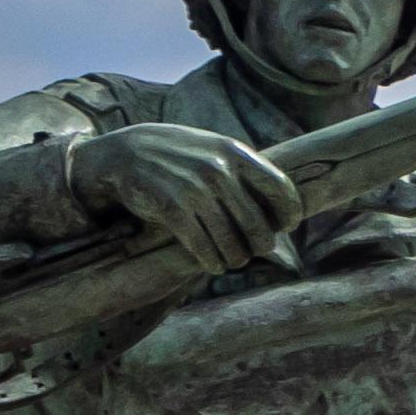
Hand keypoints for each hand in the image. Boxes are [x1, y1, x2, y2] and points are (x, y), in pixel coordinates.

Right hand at [74, 119, 300, 271]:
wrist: (126, 153)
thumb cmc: (179, 155)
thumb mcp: (214, 149)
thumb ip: (244, 169)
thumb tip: (282, 202)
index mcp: (235, 152)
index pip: (280, 189)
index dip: (289, 214)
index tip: (288, 227)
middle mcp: (218, 170)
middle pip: (258, 224)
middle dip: (261, 244)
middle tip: (256, 249)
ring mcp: (195, 190)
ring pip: (231, 242)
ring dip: (236, 257)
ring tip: (234, 259)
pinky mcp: (172, 209)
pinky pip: (203, 247)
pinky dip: (212, 261)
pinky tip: (214, 264)